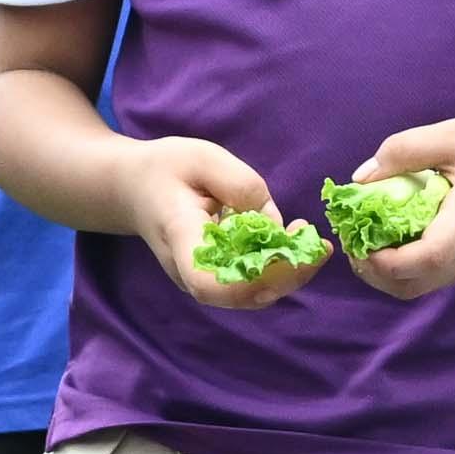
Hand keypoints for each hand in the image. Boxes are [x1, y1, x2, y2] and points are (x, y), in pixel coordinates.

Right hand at [130, 135, 303, 311]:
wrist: (135, 189)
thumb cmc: (166, 169)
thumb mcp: (203, 157)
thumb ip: (241, 185)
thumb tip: (276, 226)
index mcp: (181, 238)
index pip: (208, 283)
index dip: (251, 283)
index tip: (287, 256)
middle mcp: (190, 271)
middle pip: (241, 296)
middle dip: (287, 276)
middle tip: (319, 246)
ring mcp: (202, 281)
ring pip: (251, 295)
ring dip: (288, 274)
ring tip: (312, 242)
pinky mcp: (216, 279)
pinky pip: (250, 284)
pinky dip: (278, 269)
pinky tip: (296, 244)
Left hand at [335, 111, 454, 297]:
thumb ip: (407, 150)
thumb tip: (361, 178)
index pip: (429, 257)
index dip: (388, 261)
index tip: (361, 243)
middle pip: (417, 285)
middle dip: (376, 273)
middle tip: (354, 244)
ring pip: (423, 286)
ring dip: (389, 273)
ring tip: (369, 243)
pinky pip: (435, 276)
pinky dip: (408, 267)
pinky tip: (396, 240)